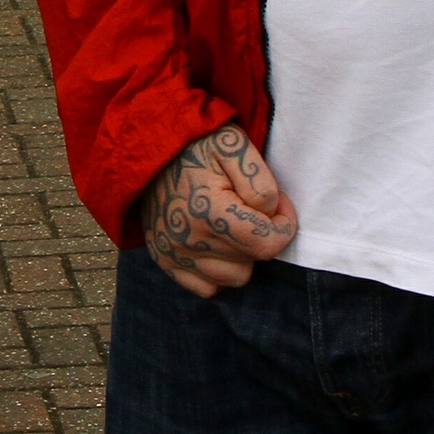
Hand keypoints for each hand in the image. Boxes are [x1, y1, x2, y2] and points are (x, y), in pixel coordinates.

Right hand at [138, 124, 297, 296]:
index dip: (285, 224)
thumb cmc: (196, 144)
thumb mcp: (234, 145)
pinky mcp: (164, 261)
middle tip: (249, 207)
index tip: (279, 204)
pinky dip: (217, 270)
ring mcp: (174, 253)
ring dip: (241, 255)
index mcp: (209, 212)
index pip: (268, 244)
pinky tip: (215, 242)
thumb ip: (260, 182)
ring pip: (234, 277)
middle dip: (261, 234)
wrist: (148, 147)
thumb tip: (271, 215)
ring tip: (231, 224)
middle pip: (254, 261)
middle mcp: (189, 240)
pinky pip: (207, 288)